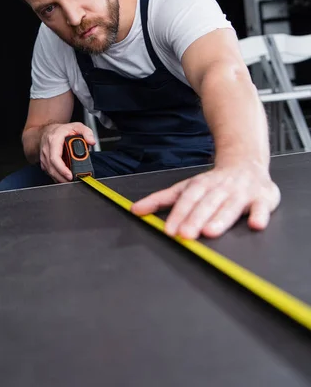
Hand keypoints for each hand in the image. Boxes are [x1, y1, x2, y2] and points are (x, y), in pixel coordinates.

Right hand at [39, 122, 95, 182]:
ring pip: (50, 171)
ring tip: (70, 181)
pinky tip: (63, 177)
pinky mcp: (43, 162)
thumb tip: (92, 141)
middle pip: (52, 168)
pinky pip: (49, 172)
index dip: (62, 169)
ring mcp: (43, 156)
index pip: (55, 157)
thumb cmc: (61, 130)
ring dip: (59, 178)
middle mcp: (46, 149)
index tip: (70, 175)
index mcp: (54, 140)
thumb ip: (86, 132)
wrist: (48, 131)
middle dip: (62, 177)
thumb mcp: (77, 126)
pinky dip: (56, 176)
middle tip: (72, 180)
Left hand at [131, 162, 280, 238]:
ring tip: (211, 231)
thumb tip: (135, 210)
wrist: (246, 162)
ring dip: (221, 218)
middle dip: (196, 218)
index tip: (170, 230)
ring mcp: (242, 192)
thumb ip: (161, 200)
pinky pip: (262, 206)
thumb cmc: (213, 182)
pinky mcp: (263, 197)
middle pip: (207, 203)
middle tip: (186, 234)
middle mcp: (220, 187)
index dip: (179, 213)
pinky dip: (260, 214)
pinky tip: (255, 224)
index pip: (188, 199)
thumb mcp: (185, 187)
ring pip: (230, 205)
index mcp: (201, 185)